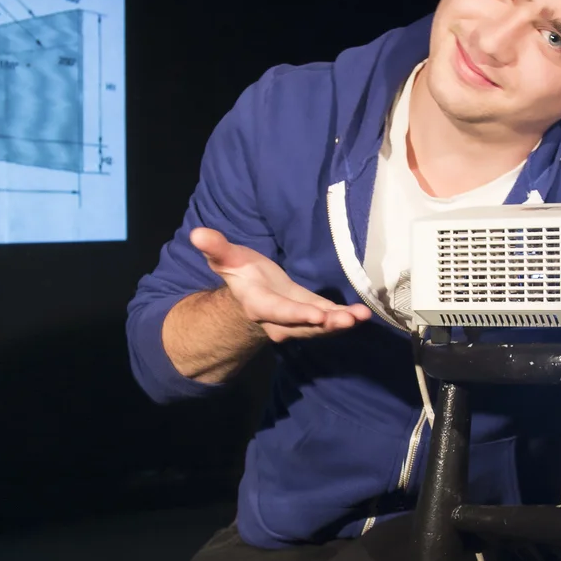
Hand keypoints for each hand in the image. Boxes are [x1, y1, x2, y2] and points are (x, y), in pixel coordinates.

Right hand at [190, 227, 370, 342]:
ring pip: (320, 327)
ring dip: (341, 323)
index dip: (298, 314)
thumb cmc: (240, 273)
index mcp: (259, 304)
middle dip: (326, 324)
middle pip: (304, 325)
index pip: (279, 311)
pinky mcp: (312, 316)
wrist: (250, 295)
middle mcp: (279, 319)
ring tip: (361, 317)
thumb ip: (216, 248)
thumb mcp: (226, 259)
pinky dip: (346, 318)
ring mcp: (298, 321)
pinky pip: (330, 320)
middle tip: (348, 320)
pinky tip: (363, 314)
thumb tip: (196, 233)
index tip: (317, 314)